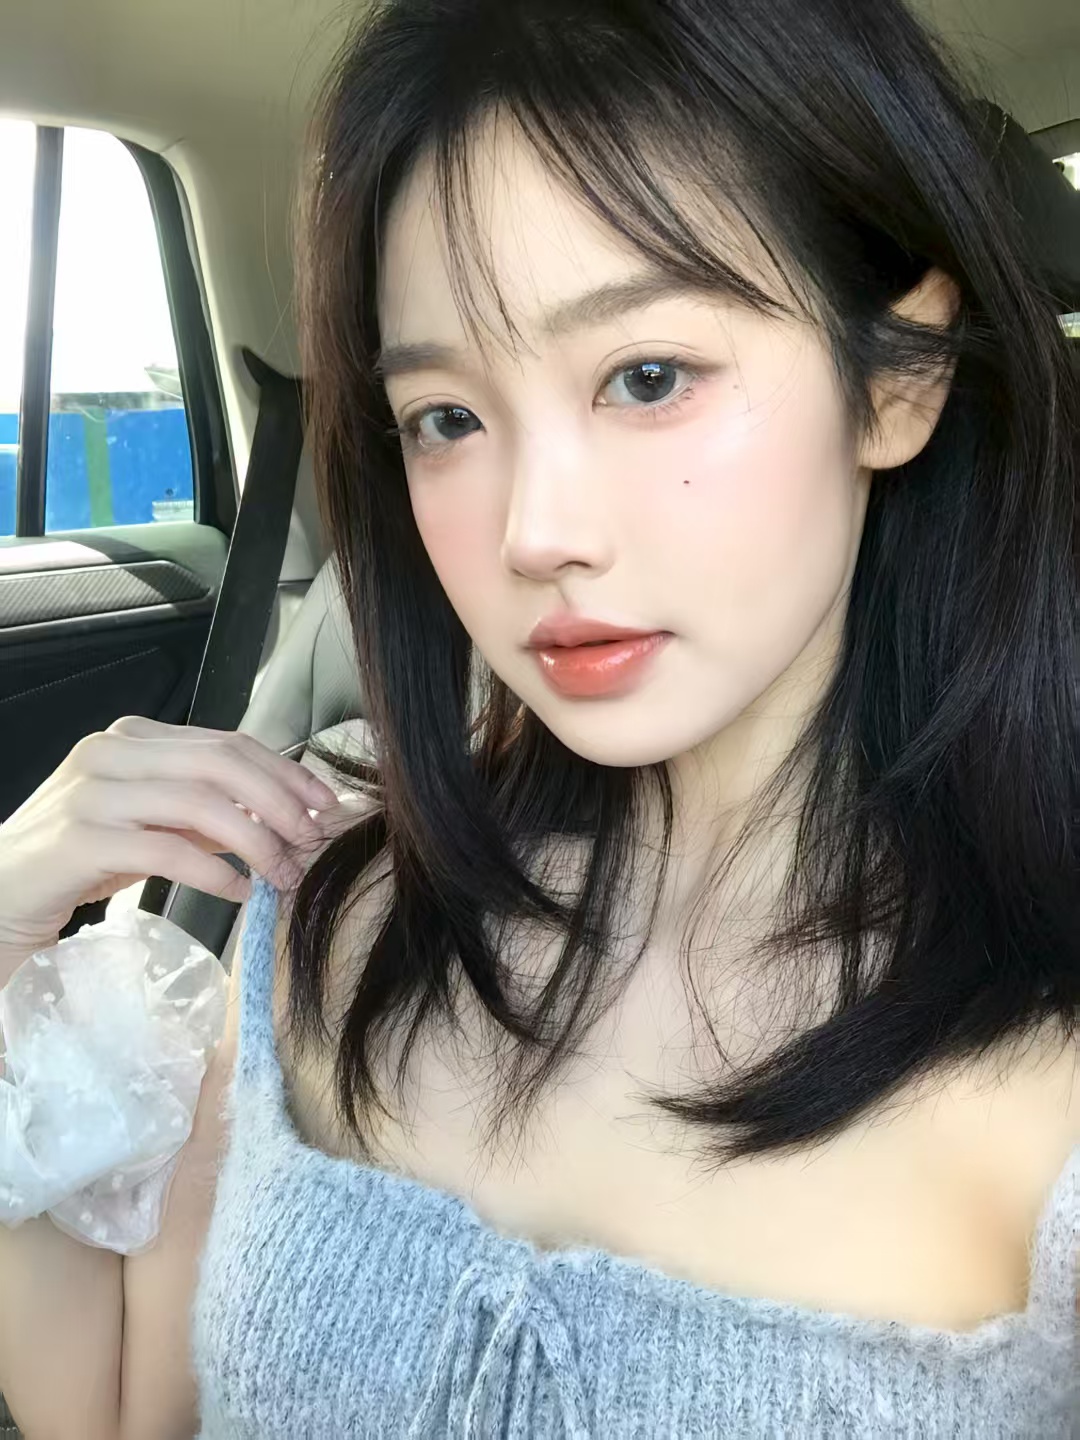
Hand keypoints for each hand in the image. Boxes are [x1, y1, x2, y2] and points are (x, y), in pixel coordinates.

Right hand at [0, 716, 339, 967]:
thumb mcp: (153, 824)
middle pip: (220, 763)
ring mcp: (91, 793)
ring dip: (255, 843)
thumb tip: (287, 816)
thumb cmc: (84, 859)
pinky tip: (239, 892)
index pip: (227, 742)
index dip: (284, 772)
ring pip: (199, 804)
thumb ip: (208, 811)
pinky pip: (166, 850)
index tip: (323, 805)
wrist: (1, 893)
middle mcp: (111, 752)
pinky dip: (214, 873)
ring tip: (283, 875)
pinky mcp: (78, 840)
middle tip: (312, 842)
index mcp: (133, 736)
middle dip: (278, 802)